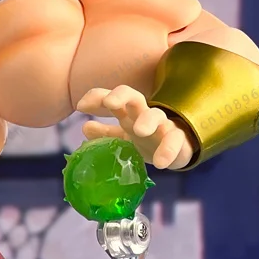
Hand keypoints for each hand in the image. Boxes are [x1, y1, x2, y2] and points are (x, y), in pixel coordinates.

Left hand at [76, 85, 194, 169]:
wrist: (174, 152)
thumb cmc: (145, 139)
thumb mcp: (124, 137)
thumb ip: (105, 133)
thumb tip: (85, 127)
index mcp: (128, 113)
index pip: (112, 98)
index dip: (96, 97)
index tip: (80, 106)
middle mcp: (144, 114)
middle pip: (134, 96)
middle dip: (121, 96)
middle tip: (110, 103)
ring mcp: (162, 125)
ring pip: (156, 115)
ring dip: (147, 120)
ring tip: (139, 131)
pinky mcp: (177, 138)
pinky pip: (174, 140)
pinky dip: (168, 150)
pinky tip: (159, 163)